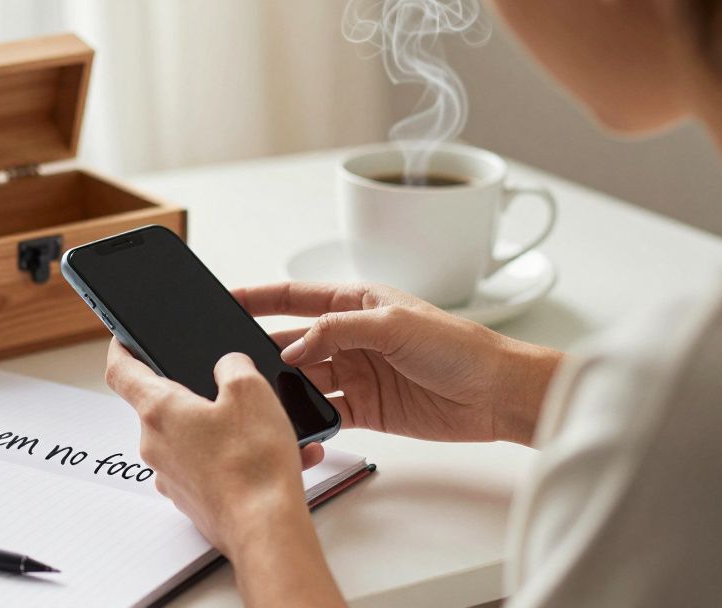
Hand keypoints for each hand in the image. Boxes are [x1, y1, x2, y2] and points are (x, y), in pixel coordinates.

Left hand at [105, 339, 344, 606]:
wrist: (265, 530)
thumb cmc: (252, 465)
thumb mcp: (251, 391)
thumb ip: (234, 366)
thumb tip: (229, 366)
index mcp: (159, 410)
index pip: (121, 371)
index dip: (121, 348)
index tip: (123, 338)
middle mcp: (156, 444)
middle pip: (164, 405)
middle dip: (197, 393)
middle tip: (230, 387)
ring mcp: (173, 476)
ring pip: (195, 437)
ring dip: (227, 428)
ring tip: (271, 429)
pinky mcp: (194, 499)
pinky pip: (212, 466)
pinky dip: (239, 457)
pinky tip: (279, 456)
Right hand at [234, 281, 560, 444]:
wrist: (497, 394)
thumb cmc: (459, 347)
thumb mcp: (394, 324)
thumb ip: (338, 330)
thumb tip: (294, 345)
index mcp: (356, 303)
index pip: (294, 296)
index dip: (258, 297)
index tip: (224, 298)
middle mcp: (351, 337)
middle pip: (292, 341)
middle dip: (262, 349)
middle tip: (231, 360)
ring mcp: (356, 374)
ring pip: (303, 379)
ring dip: (283, 387)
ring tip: (258, 396)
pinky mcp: (365, 409)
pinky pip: (324, 413)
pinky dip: (308, 420)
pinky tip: (294, 424)